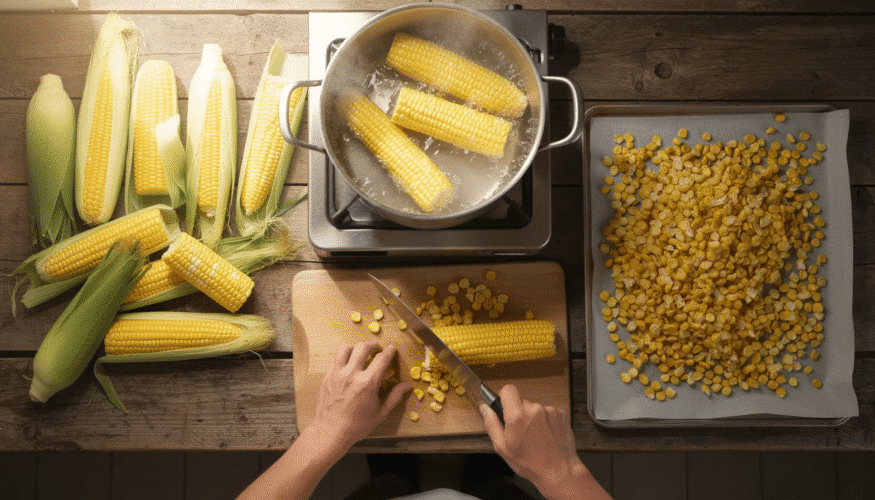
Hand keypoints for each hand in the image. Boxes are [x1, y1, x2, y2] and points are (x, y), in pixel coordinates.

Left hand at [309, 341, 409, 450]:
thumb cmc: (357, 426)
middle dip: (373, 345)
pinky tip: (348, 362)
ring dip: (356, 347)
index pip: (381, 358)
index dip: (389, 351)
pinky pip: (335, 358)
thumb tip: (407, 386)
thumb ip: (394, 397)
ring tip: (360, 352)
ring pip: (346, 348)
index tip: (392, 349)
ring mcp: (337, 373)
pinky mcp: (327, 376)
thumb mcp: (380, 413)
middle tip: (377, 349)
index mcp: (368, 383)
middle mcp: (352, 374)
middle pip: (363, 347)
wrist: (330, 432)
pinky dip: (344, 355)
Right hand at [481, 385, 610, 499]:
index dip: (505, 397)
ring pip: (535, 408)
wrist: (558, 471)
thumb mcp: (503, 448)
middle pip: (522, 401)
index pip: (508, 389)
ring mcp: (550, 411)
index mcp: (518, 416)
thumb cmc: (530, 463)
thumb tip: (484, 408)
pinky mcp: (561, 414)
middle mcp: (535, 409)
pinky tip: (546, 436)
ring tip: (536, 437)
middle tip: (521, 431)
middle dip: (519, 413)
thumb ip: (491, 424)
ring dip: (533, 418)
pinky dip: (546, 421)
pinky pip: (548, 412)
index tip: (506, 408)